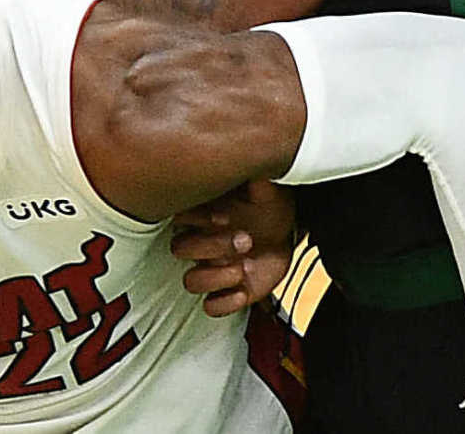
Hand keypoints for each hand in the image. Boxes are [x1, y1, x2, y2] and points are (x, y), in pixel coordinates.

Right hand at [170, 180, 295, 316]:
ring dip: (215, 278)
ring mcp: (212, 269)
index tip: (225, 216)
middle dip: (211, 246)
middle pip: (180, 249)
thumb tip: (256, 158)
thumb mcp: (266, 189)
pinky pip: (211, 307)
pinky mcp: (227, 292)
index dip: (196, 218)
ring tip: (242, 269)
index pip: (179, 217)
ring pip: (191, 281)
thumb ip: (257, 178)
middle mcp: (201, 243)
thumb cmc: (267, 206)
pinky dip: (225, 304)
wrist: (285, 231)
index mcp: (203, 215)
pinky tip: (245, 291)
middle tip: (246, 240)